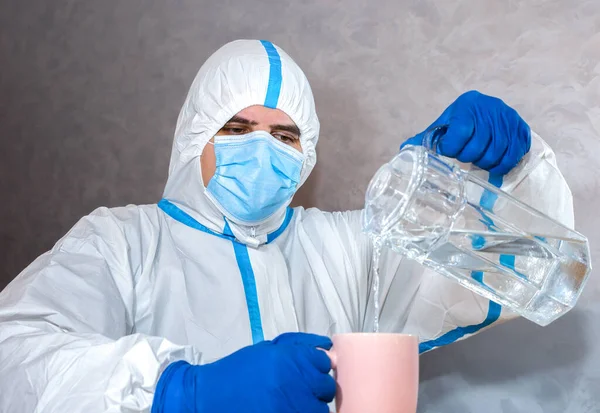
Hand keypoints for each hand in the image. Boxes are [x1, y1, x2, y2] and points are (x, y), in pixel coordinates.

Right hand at [152, 332, 335, 412]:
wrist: (207, 399)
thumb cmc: (236, 373)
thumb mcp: (265, 350)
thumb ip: (297, 345)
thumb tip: (325, 346)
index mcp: (289, 358)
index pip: (323, 364)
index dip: (315, 369)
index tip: (304, 374)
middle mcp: (294, 381)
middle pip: (326, 387)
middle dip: (315, 389)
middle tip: (296, 391)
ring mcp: (292, 406)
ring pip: (320, 409)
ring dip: (309, 406)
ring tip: (289, 404)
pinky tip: (284, 410)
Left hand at [402, 90, 530, 174]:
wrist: (486, 109)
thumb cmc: (460, 121)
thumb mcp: (442, 126)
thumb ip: (425, 139)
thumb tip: (404, 150)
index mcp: (467, 106)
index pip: (460, 133)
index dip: (452, 148)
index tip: (448, 150)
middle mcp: (491, 109)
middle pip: (477, 147)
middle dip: (467, 157)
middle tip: (464, 156)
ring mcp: (509, 119)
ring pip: (496, 154)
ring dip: (484, 163)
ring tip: (477, 159)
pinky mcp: (522, 129)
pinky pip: (512, 156)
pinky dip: (501, 165)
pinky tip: (493, 162)